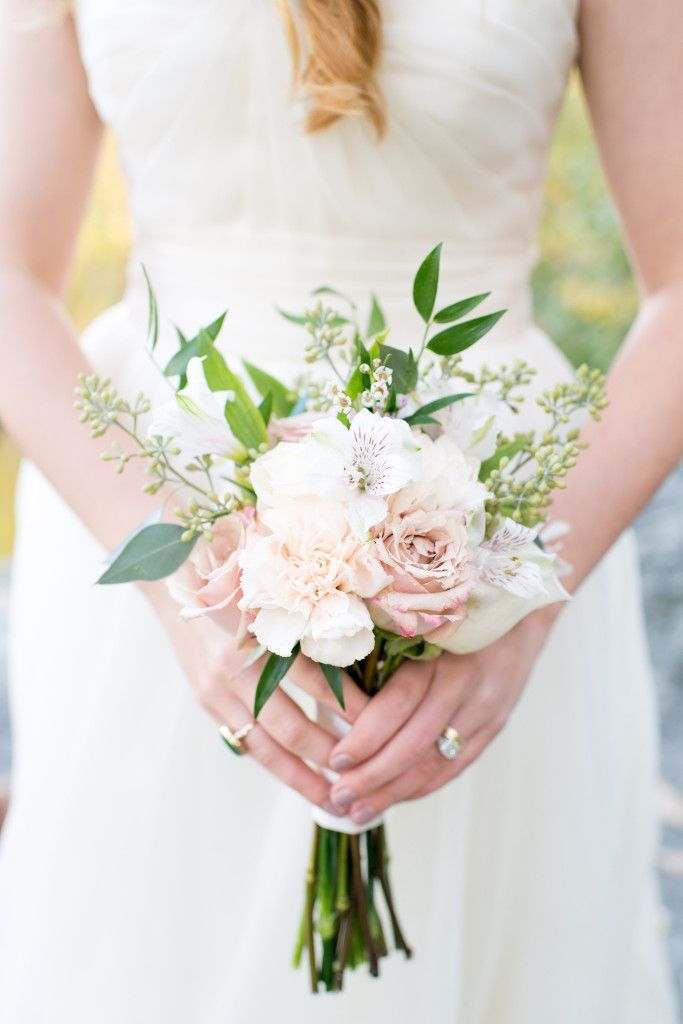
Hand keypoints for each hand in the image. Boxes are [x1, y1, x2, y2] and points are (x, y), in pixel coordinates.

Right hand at [152, 587, 367, 815]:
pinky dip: (277, 765)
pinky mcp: (208, 702)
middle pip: (290, 725)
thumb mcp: (275, 592)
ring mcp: (215, 690)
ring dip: (303, 776)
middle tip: (367, 775)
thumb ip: (312, 620)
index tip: (383, 723)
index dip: (350, 704)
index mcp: (255, 633)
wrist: (174, 581)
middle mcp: (232, 667)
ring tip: (336, 798)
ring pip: (266, 747)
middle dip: (330, 754)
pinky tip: (303, 780)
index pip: (314, 679)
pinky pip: (247, 743)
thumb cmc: (236, 579)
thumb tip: (367, 652)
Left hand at [326, 610, 557, 824]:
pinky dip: (423, 787)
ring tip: (357, 812)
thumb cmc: (452, 608)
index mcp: (439, 649)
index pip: (399, 704)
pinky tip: (394, 799)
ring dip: (394, 791)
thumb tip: (329, 692)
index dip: (366, 736)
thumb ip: (383, 649)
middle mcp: (466, 681)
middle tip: (338, 797)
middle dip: (373, 776)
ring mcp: (486, 707)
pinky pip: (457, 766)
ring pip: (436, 762)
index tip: (334, 760)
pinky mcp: (496, 724)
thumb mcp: (418, 617)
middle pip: (415, 743)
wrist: (523, 605)